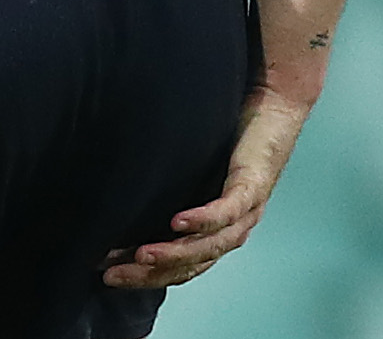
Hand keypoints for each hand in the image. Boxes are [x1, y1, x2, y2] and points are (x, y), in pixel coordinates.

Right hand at [102, 86, 311, 289]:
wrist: (274, 107)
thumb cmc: (232, 136)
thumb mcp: (194, 169)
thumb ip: (170, 186)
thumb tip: (123, 194)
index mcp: (218, 228)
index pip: (180, 264)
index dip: (147, 274)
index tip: (108, 272)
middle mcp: (233, 228)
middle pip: (191, 264)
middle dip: (151, 273)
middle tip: (113, 275)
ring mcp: (245, 210)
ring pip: (209, 245)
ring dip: (173, 254)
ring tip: (141, 257)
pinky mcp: (252, 186)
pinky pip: (226, 210)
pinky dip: (201, 219)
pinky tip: (176, 222)